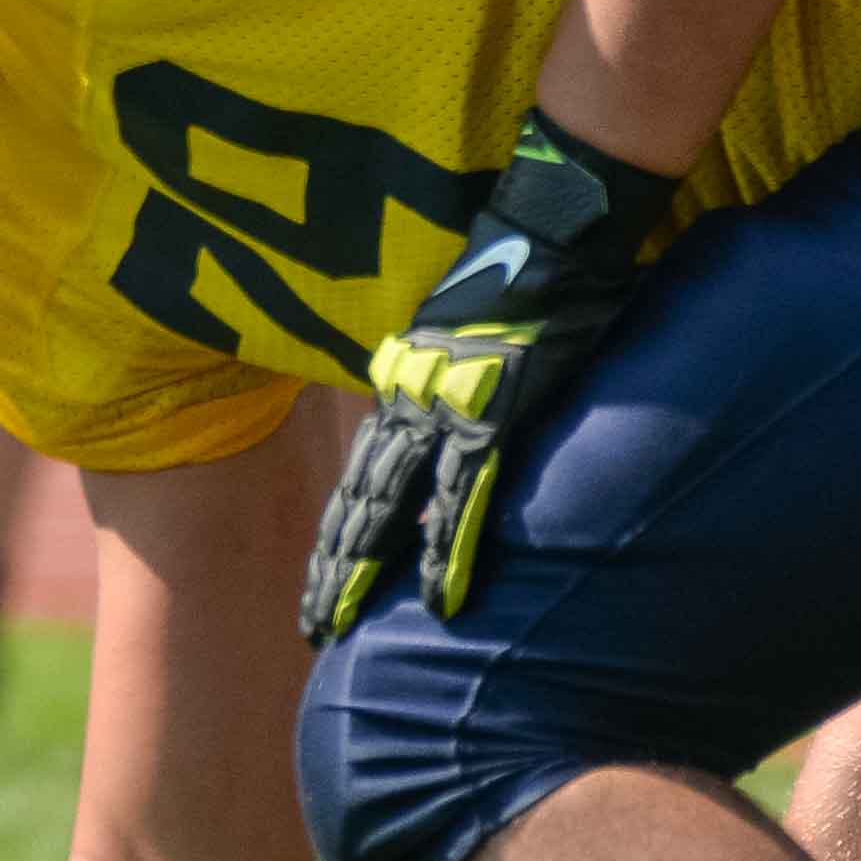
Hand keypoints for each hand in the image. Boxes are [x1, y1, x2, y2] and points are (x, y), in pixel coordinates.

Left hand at [302, 126, 673, 642]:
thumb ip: (453, 397)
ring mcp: (445, 413)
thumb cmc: (521, 280)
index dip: (339, 530)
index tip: (321, 579)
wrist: (549, 234)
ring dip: (364, 573)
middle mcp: (410, 403)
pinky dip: (449, 551)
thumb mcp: (469, 343)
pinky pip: (464, 498)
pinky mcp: (492, 416)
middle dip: (334, 568)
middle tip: (311, 625)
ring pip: (390, 508)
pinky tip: (438, 600)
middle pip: (360, 502)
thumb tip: (450, 456)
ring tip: (340, 625)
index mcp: (405, 388)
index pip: (362, 475)